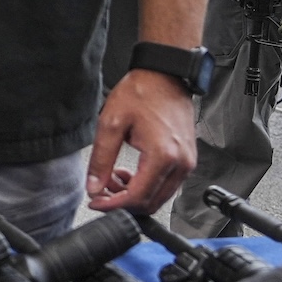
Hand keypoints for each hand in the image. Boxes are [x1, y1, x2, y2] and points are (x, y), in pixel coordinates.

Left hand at [85, 68, 197, 214]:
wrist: (164, 76)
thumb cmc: (141, 92)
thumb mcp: (111, 124)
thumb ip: (101, 160)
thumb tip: (94, 187)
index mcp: (162, 155)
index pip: (137, 197)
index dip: (113, 206)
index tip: (96, 203)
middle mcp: (180, 163)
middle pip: (150, 203)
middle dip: (123, 202)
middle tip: (101, 190)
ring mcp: (187, 162)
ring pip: (159, 196)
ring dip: (134, 194)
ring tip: (113, 177)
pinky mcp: (187, 159)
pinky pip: (167, 184)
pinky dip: (146, 185)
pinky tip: (130, 173)